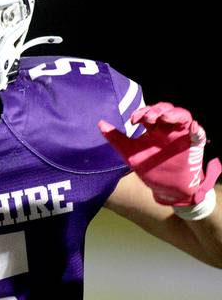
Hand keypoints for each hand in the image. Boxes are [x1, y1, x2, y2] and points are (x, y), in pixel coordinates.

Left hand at [99, 102, 220, 205]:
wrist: (166, 188)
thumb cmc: (149, 169)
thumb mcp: (130, 154)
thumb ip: (116, 139)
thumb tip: (100, 123)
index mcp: (154, 129)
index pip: (149, 112)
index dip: (142, 112)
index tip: (134, 120)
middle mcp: (168, 129)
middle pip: (166, 110)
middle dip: (157, 110)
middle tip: (149, 118)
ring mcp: (182, 135)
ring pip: (182, 116)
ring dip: (174, 114)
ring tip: (165, 118)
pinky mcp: (194, 145)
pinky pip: (199, 133)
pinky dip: (197, 129)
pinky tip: (193, 128)